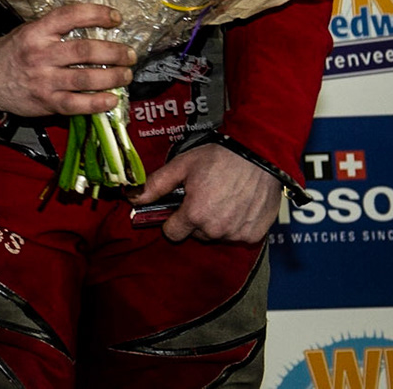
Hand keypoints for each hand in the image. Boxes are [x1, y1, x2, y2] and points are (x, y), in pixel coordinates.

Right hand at [0, 3, 134, 117]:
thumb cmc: (12, 52)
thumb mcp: (28, 32)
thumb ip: (55, 30)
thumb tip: (93, 28)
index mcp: (36, 32)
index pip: (69, 16)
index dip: (96, 14)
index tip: (116, 18)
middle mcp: (41, 54)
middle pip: (84, 51)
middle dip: (113, 52)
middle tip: (129, 54)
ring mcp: (44, 80)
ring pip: (85, 78)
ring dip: (112, 77)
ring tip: (126, 75)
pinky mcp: (46, 102)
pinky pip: (76, 104)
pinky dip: (97, 103)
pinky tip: (112, 99)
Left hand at [132, 143, 280, 243]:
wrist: (259, 155)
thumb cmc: (220, 158)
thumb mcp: (182, 166)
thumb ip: (156, 185)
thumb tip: (133, 198)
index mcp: (194, 215)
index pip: (172, 233)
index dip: (173, 219)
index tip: (180, 207)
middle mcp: (215, 230)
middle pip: (196, 234)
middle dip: (196, 220)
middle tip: (205, 196)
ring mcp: (236, 234)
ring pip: (217, 235)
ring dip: (217, 223)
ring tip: (224, 198)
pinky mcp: (254, 235)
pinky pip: (238, 235)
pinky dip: (237, 224)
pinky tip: (240, 204)